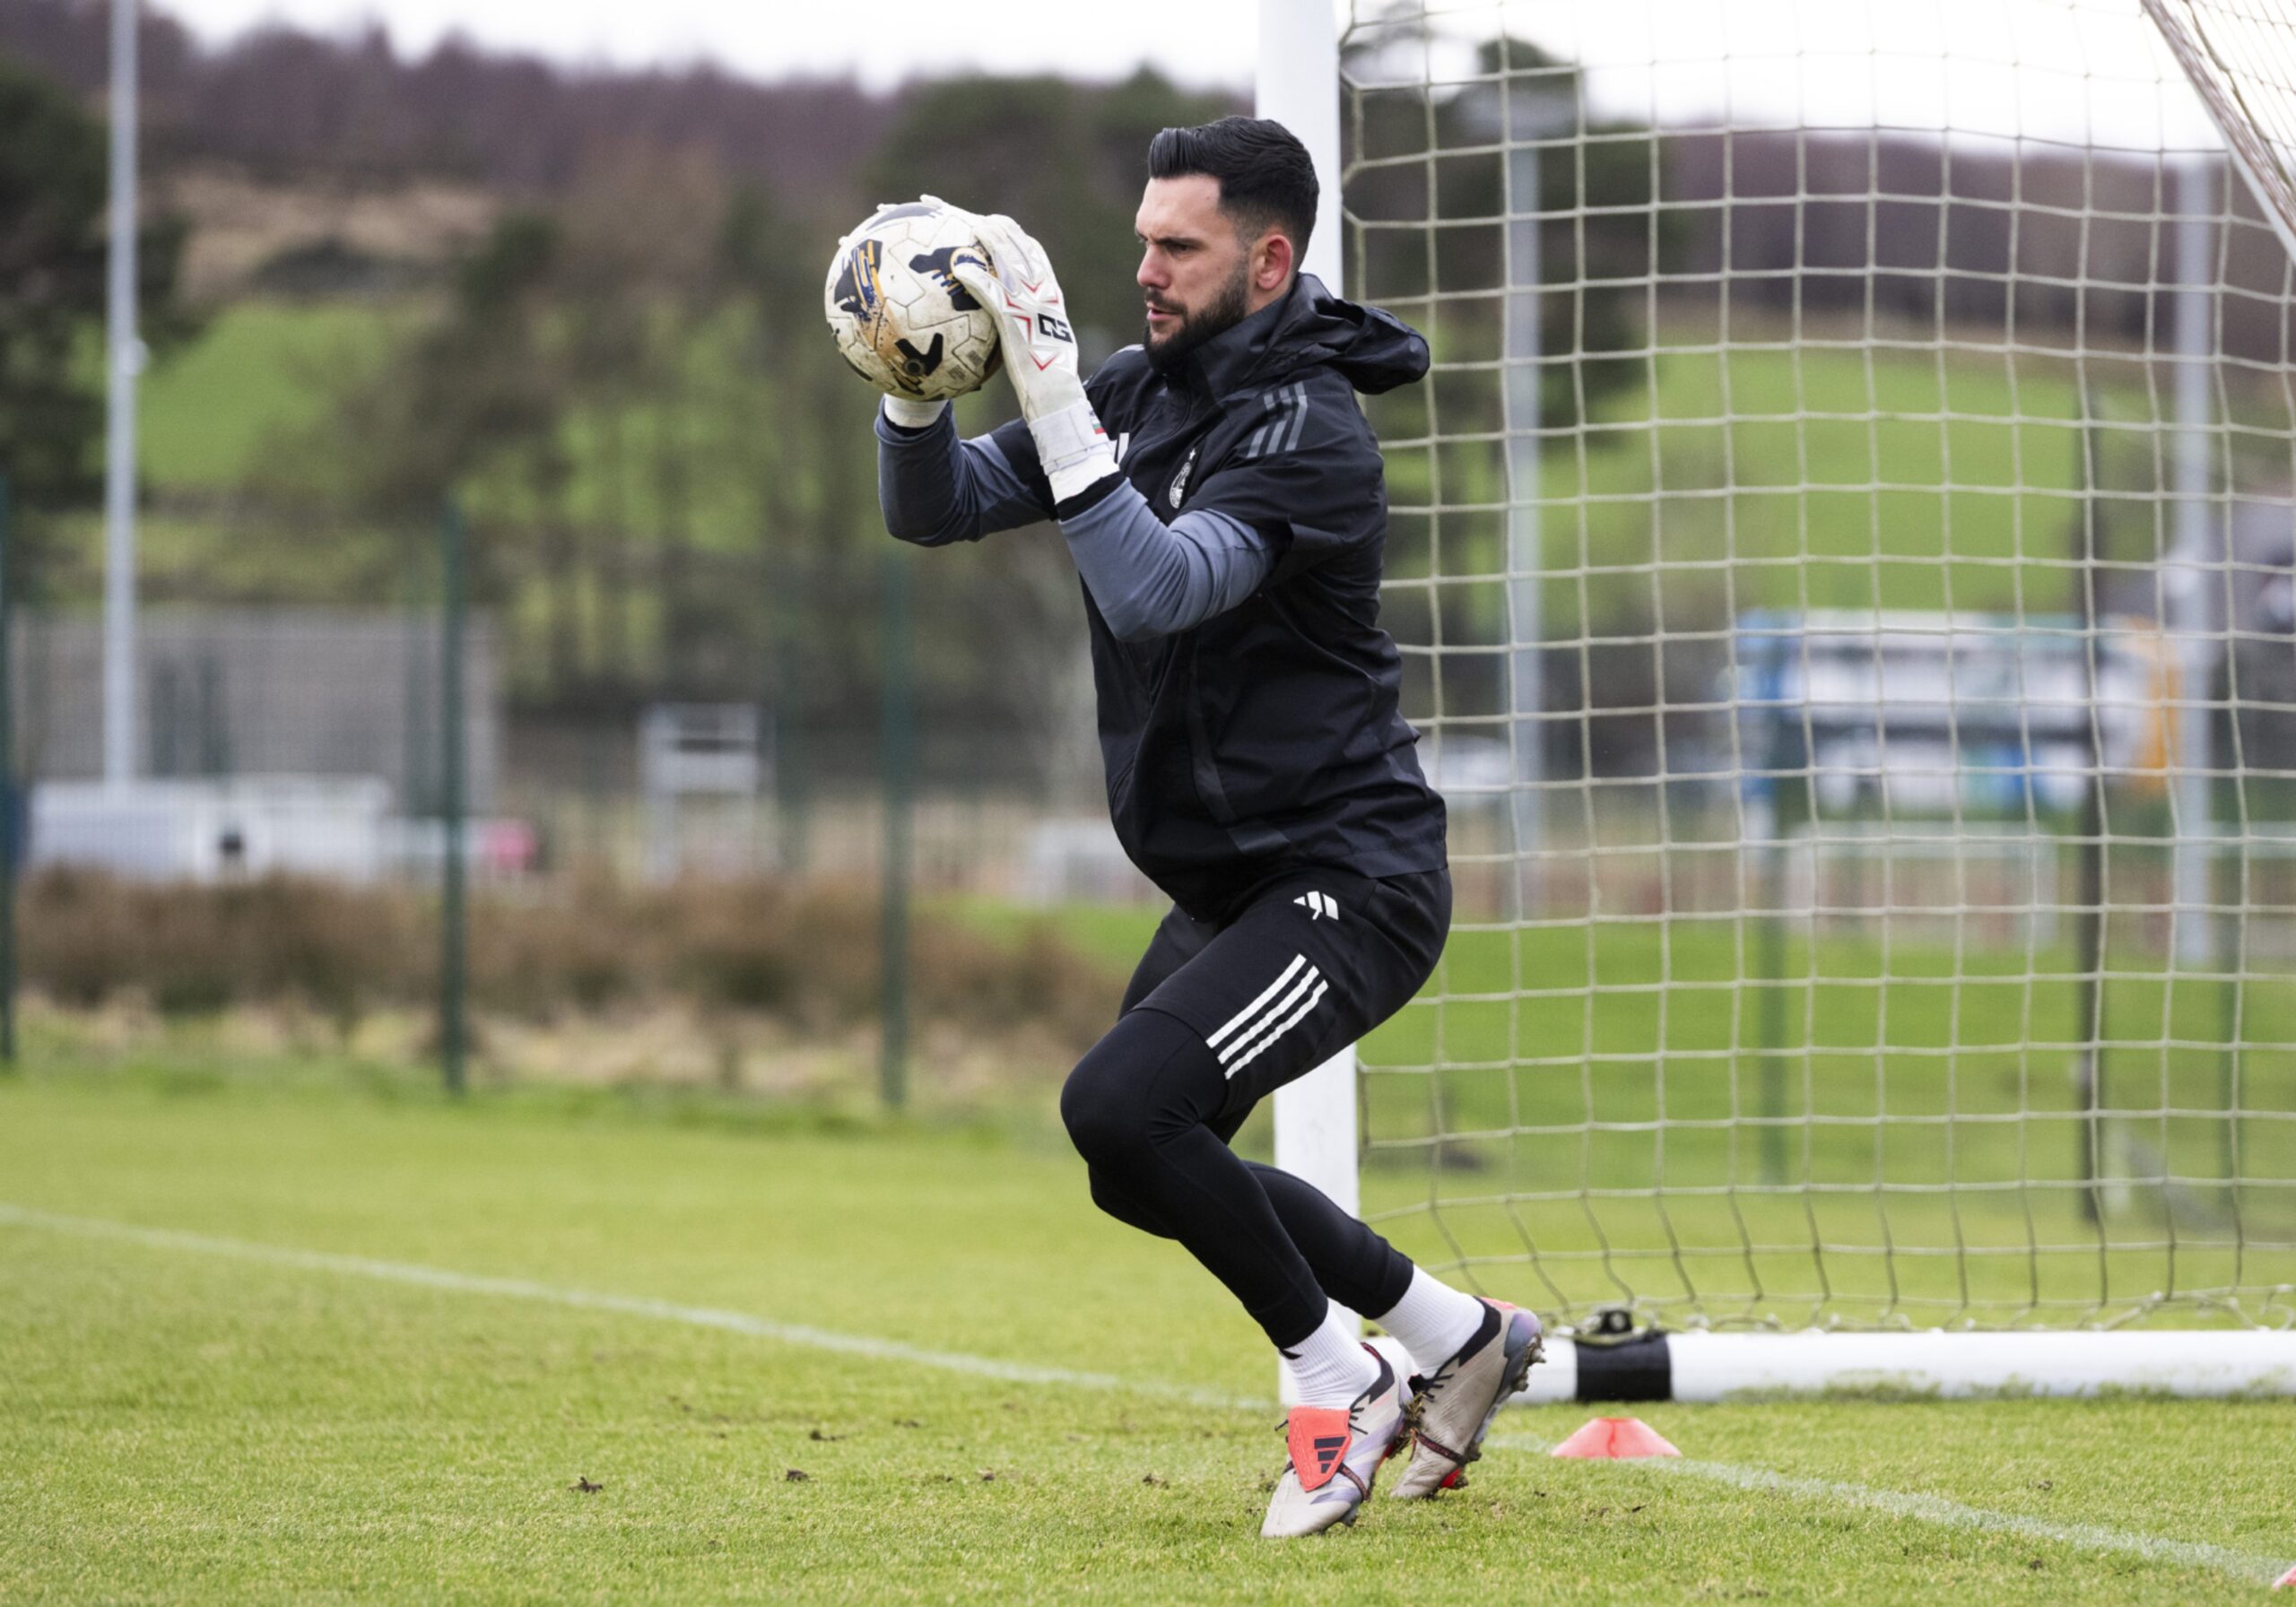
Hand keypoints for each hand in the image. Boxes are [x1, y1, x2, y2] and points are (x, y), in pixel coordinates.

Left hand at [946, 210, 1117, 504]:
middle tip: (949, 211)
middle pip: (1013, 241)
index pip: (1027, 249)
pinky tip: (955, 267)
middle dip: (982, 222)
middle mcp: (1043, 292)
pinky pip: (993, 293)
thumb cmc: (1045, 381)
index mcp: (1049, 293)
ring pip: (1004, 256)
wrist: (1060, 402)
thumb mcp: (1031, 346)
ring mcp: (1031, 305)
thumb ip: (1015, 327)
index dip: (1004, 229)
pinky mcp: (1019, 324)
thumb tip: (990, 323)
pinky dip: (975, 276)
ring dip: (977, 233)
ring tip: (950, 222)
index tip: (981, 220)